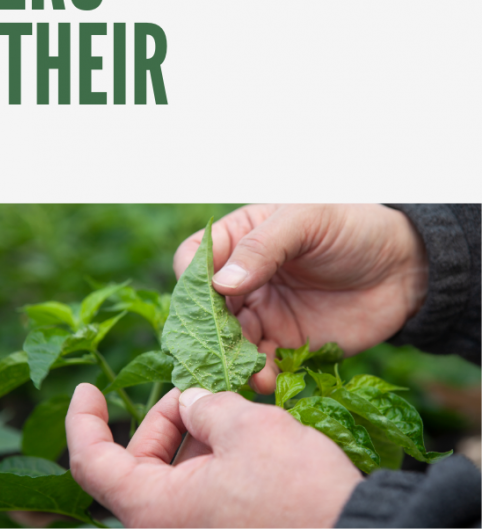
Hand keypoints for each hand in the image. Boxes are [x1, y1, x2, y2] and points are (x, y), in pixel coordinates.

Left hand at [66, 383, 361, 527]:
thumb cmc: (297, 492)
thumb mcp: (246, 429)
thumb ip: (206, 407)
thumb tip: (194, 404)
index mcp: (152, 509)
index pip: (91, 463)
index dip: (84, 422)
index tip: (88, 388)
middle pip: (136, 465)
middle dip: (162, 420)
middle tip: (196, 391)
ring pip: (172, 479)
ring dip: (192, 438)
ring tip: (228, 409)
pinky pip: (200, 495)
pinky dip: (211, 462)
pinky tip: (243, 437)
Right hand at [173, 204, 427, 392]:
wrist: (407, 266)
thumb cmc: (353, 227)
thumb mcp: (306, 221)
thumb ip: (262, 247)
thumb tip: (221, 283)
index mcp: (239, 238)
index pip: (194, 258)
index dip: (192, 279)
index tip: (208, 297)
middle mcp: (242, 278)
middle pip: (204, 307)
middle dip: (207, 329)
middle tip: (216, 347)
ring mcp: (262, 312)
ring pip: (228, 339)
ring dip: (230, 357)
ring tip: (245, 369)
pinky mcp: (285, 343)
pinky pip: (260, 363)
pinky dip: (257, 374)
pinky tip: (264, 379)